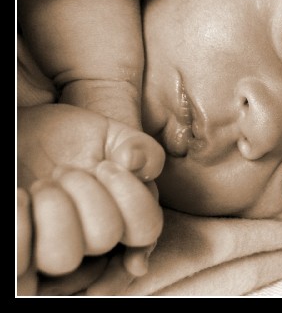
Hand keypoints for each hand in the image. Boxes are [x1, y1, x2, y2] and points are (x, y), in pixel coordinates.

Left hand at [17, 104, 164, 277]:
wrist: (27, 135)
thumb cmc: (70, 140)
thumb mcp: (111, 134)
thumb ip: (139, 146)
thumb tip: (134, 162)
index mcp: (125, 215)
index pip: (146, 230)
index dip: (133, 201)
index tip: (106, 166)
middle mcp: (93, 239)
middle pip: (104, 238)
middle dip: (86, 193)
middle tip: (64, 168)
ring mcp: (54, 250)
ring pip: (63, 259)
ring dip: (53, 210)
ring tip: (43, 184)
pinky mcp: (24, 251)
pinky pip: (21, 260)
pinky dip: (22, 225)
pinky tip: (22, 197)